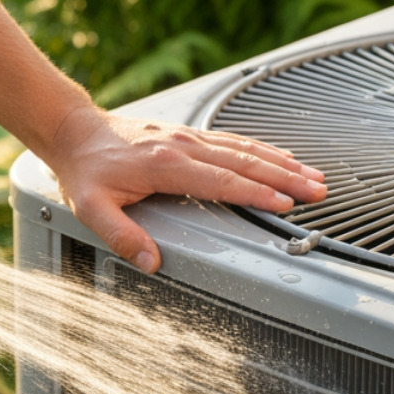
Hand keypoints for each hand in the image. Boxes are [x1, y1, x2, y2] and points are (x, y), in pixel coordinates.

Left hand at [40, 108, 327, 272]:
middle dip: (285, 177)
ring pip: (245, 148)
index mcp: (166, 165)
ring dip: (282, 162)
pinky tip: (281, 156)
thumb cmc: (85, 169)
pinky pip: (233, 140)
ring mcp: (188, 137)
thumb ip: (122, 236)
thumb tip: (150, 261)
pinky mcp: (188, 135)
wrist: (75, 131)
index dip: (257, 193)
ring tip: (312, 175)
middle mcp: (183, 146)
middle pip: (245, 162)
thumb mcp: (93, 208)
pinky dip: (262, 149)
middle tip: (317, 190)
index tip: (285, 204)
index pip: (223, 181)